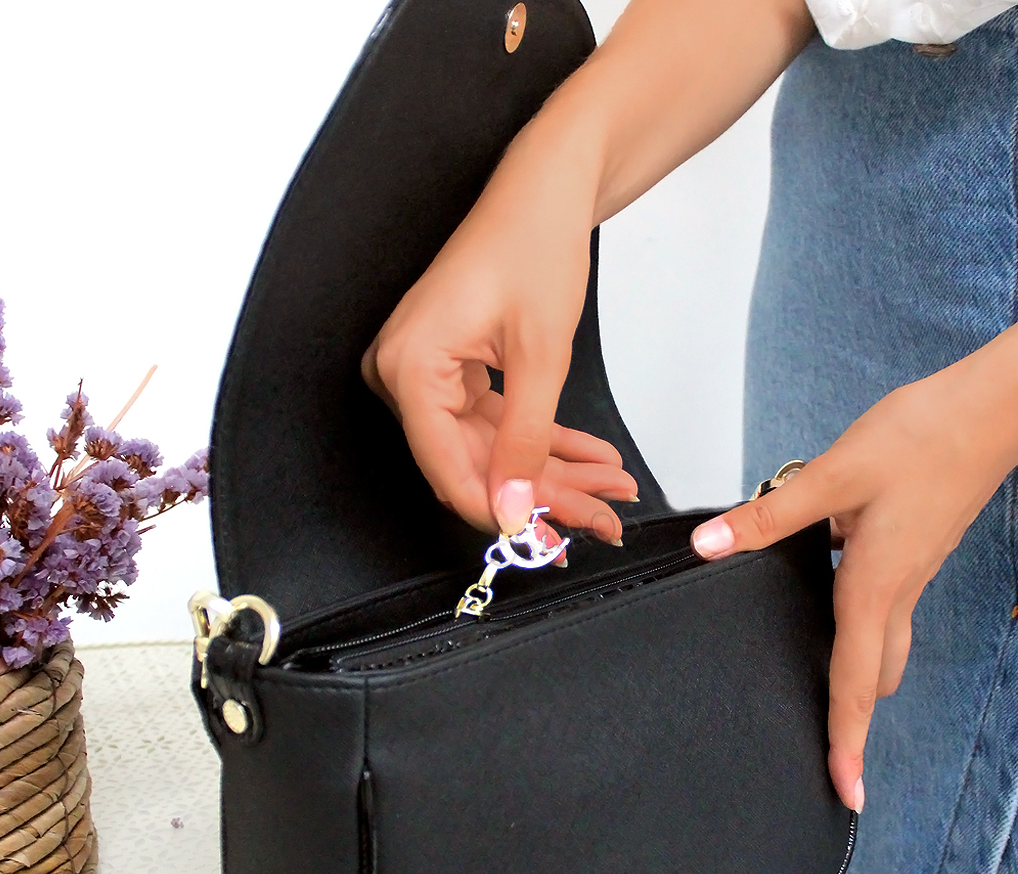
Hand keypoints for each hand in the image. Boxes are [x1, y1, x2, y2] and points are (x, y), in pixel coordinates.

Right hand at [362, 119, 634, 542]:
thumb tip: (516, 510)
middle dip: (545, 494)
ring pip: (494, 449)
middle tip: (599, 521)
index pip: (446, 467)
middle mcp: (406, 374)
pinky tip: (593, 462)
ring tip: (611, 493)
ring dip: (555, 473)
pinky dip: (546, 442)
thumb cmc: (535, 243)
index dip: (500, 510)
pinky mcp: (455, 372)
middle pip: (475, 462)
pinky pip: (500, 424)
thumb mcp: (542, 355)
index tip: (546, 541)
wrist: (545, 187)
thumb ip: (526, 441)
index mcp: (409, 366)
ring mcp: (429, 374)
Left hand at [689, 362, 1017, 812]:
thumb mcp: (832, 476)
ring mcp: (910, 574)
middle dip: (850, 721)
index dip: (846, 743)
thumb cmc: (923, 438)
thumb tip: (711, 548)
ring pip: (882, 646)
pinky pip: (884, 610)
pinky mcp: (913, 553)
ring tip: (820, 692)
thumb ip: (768, 516)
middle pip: (871, 678)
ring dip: (856, 677)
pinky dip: (858, 628)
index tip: (845, 793)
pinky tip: (826, 599)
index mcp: (872, 587)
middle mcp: (895, 592)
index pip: (853, 685)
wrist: (991, 409)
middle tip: (831, 758)